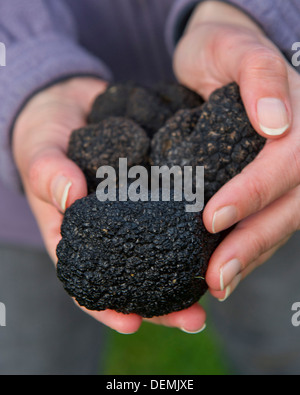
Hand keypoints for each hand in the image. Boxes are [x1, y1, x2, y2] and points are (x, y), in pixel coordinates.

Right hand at [12, 77, 206, 333]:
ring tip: (215, 284)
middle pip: (137, 277)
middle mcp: (112, 231)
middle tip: (192, 317)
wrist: (74, 106)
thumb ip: (49, 174)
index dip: (108, 309)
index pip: (90, 284)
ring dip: (187, 271)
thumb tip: (71, 196)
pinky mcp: (156, 189)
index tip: (132, 323)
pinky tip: (217, 234)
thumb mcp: (40, 153)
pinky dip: (193, 227)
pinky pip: (174, 212)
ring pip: (162, 250)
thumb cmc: (48, 137)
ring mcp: (136, 212)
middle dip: (163, 302)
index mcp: (79, 237)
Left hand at [174, 1, 299, 300]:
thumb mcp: (236, 50)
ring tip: (218, 285)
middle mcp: (299, 154)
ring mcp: (285, 177)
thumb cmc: (222, 51)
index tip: (211, 218)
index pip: (285, 165)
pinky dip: (246, 251)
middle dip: (251, 244)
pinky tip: (223, 271)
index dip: (253, 194)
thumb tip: (276, 122)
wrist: (215, 57)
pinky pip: (263, 224)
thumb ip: (259, 74)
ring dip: (249, 259)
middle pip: (287, 208)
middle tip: (216, 277)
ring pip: (278, 225)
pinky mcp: (265, 189)